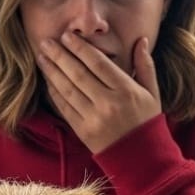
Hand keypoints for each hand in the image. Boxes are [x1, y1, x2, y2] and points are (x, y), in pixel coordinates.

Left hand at [37, 32, 161, 153]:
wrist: (141, 158)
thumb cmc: (147, 121)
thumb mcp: (152, 92)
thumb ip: (145, 65)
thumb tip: (142, 40)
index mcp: (126, 91)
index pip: (98, 64)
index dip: (80, 48)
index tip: (67, 36)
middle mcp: (108, 103)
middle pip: (78, 74)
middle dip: (60, 56)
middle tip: (47, 42)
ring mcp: (93, 118)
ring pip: (68, 89)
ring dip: (52, 72)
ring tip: (42, 57)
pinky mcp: (82, 131)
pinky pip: (64, 107)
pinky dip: (54, 92)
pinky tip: (48, 80)